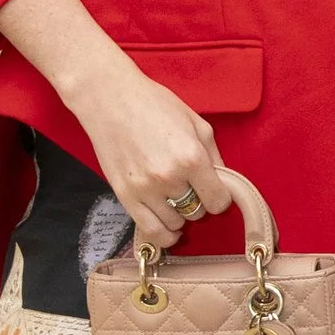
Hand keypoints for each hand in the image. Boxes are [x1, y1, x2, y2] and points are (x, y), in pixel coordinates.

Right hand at [0, 0, 230, 245]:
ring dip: (180, 215)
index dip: (220, 197)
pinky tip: (168, 228)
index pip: (218, 200)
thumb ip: (214, 155)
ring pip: (175, 223)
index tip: (215, 190)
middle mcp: (169, 178)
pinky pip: (150, 231)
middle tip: (191, 187)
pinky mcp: (125, 196)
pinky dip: (163, 235)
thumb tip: (224, 182)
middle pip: (197, 212)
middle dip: (199, 202)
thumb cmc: (154, 104)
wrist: (110, 99)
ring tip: (175, 198)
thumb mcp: (195, 122)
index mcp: (191, 157)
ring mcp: (145, 190)